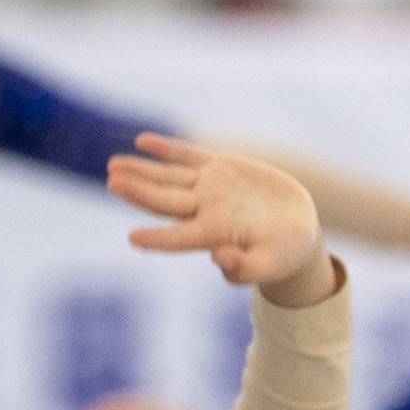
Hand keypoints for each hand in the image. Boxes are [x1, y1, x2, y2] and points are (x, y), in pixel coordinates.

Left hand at [108, 134, 329, 298]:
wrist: (296, 231)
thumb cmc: (283, 255)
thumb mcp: (271, 265)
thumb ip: (245, 268)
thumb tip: (217, 258)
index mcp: (213, 236)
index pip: (178, 239)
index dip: (157, 239)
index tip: (132, 238)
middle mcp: (204, 211)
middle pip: (164, 201)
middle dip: (138, 191)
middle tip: (112, 182)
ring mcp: (209, 188)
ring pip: (169, 177)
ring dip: (141, 170)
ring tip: (113, 164)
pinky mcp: (220, 168)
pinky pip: (187, 155)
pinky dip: (166, 148)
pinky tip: (142, 141)